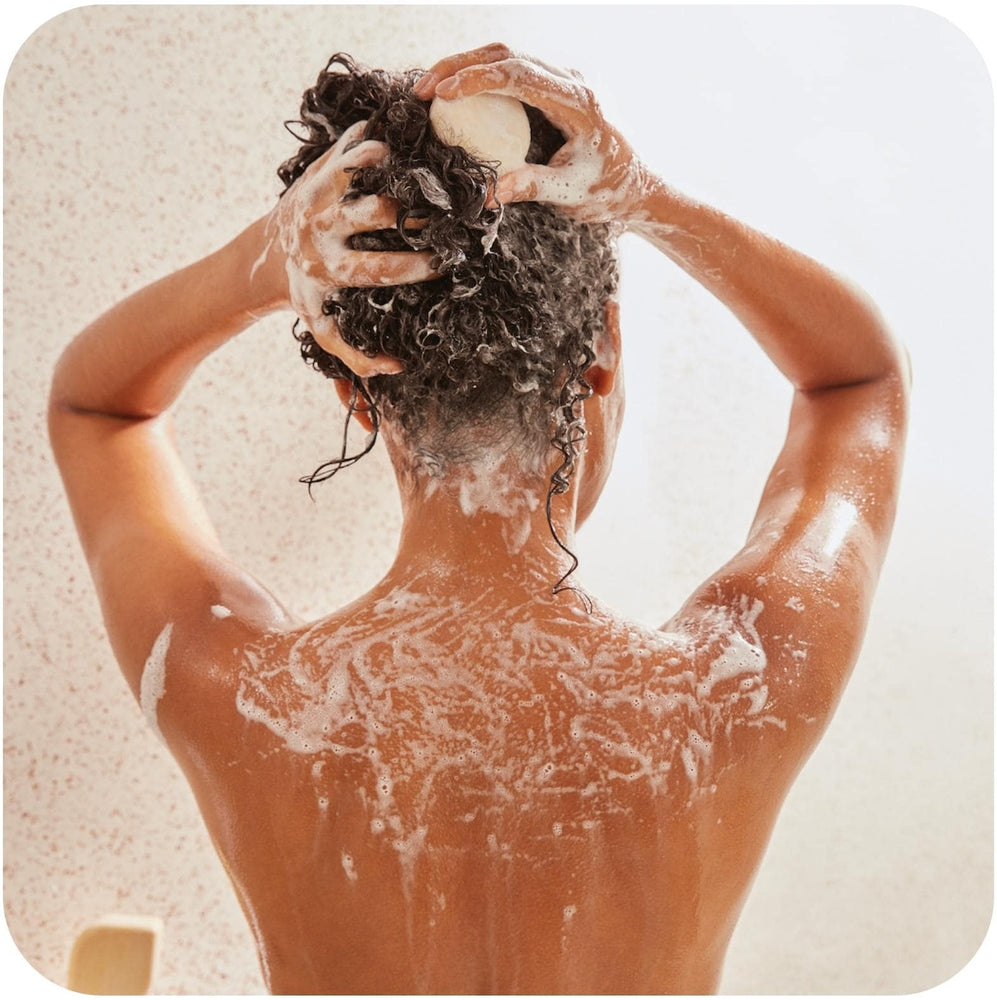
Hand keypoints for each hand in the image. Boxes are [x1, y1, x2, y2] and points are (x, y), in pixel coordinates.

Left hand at [265, 121, 436, 375]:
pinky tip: (402, 146)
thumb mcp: (325, 331)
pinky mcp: (314, 171)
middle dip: (413, 213)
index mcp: (330, 269)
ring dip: (395, 167)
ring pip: (357, 168)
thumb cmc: (306, 297)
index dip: (417, 266)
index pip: (380, 267)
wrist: (262, 258)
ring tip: (427, 174)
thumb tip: (399, 367)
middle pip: (373, 213)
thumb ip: (358, 358)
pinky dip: (373, 140)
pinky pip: (347, 146)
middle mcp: (321, 230)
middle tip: (446, 214)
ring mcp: (316, 195)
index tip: (445, 263)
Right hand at [413, 43, 652, 224]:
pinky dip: (481, 79)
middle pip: (508, 54)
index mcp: (580, 102)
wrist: (637, 185)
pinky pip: (514, 72)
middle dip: (459, 65)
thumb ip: (531, 187)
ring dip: (466, 68)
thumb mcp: (570, 193)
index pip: (520, 75)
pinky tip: (456, 95)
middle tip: (421, 88)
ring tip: (430, 88)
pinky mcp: (556, 87)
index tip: (441, 94)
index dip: (476, 79)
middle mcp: (573, 80)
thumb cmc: (608, 191)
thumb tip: (487, 193)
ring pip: (508, 56)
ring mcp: (565, 79)